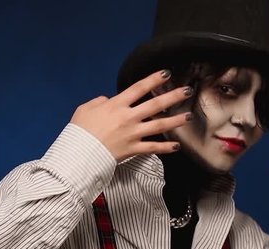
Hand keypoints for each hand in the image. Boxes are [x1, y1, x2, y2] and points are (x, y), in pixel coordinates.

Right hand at [70, 70, 193, 161]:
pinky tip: (177, 146)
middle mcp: (128, 118)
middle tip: (187, 91)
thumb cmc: (80, 130)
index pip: (139, 88)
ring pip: (159, 125)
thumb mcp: (85, 109)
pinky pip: (152, 148)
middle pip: (155, 105)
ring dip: (175, 121)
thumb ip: (99, 102)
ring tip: (189, 116)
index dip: (153, 80)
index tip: (166, 74)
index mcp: (116, 105)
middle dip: (173, 97)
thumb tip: (108, 100)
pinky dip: (165, 148)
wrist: (79, 153)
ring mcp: (133, 134)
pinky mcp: (133, 149)